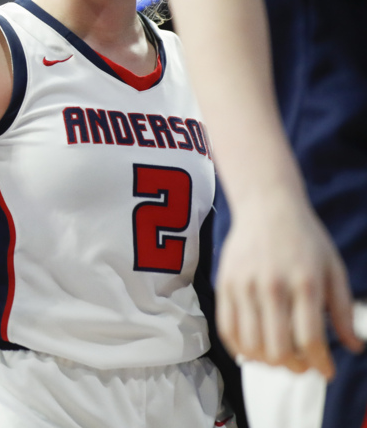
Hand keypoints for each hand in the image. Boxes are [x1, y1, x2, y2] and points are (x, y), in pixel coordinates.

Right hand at [216, 194, 363, 377]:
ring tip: (279, 358)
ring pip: (251, 344)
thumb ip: (343, 310)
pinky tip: (253, 349)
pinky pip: (226, 329)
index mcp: (305, 283)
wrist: (266, 207)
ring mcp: (244, 286)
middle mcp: (272, 286)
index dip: (321, 364)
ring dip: (267, 361)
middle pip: (278, 348)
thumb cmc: (305, 239)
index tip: (326, 371)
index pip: (311, 339)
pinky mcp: (225, 284)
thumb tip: (353, 347)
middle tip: (302, 366)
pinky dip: (239, 348)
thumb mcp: (334, 269)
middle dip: (294, 368)